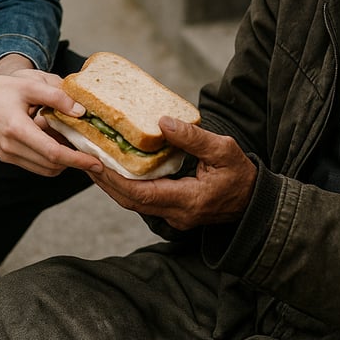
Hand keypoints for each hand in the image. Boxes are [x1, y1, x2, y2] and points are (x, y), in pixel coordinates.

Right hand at [0, 66, 103, 177]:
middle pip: (51, 166)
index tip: (96, 163)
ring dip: (62, 163)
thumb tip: (80, 111)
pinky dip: (49, 159)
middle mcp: (11, 148)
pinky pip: (34, 164)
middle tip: (92, 155)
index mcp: (17, 130)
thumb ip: (56, 96)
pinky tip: (55, 143)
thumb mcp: (28, 85)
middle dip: (74, 164)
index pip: (54, 153)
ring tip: (74, 147)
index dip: (78, 160)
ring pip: (44, 169)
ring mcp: (7, 155)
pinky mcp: (5, 157)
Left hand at [88, 116, 256, 229]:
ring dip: (112, 184)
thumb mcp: (223, 150)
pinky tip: (116, 169)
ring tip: (93, 161)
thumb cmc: (242, 174)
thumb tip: (162, 122)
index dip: (114, 178)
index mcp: (187, 200)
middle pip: (129, 201)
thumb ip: (193, 138)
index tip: (95, 160)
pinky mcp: (174, 212)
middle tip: (84, 157)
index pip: (139, 194)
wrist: (256, 203)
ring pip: (133, 203)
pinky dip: (126, 186)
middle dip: (104, 181)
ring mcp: (174, 217)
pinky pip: (143, 201)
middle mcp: (176, 214)